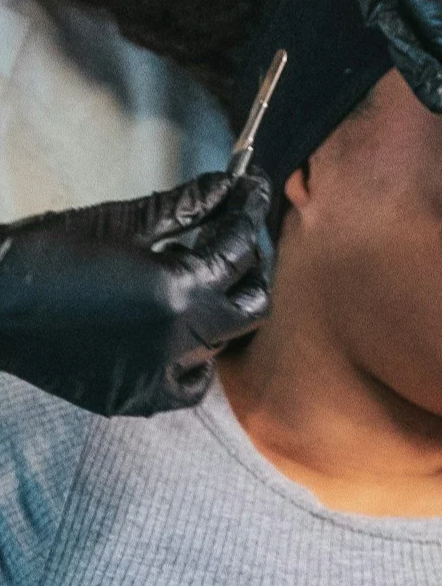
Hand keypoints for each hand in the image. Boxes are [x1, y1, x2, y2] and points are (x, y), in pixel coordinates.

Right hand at [0, 168, 270, 415]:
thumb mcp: (119, 223)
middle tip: (234, 239)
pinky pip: (189, 386)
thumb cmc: (44, 252)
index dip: (248, 215)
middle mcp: (179, 341)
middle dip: (250, 269)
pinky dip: (193, 363)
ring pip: (222, 346)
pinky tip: (178, 336)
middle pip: (250, 307)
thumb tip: (226, 186)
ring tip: (202, 280)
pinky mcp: (136, 399)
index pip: (237, 251)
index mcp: (178, 292)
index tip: (253, 192)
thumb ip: (184, 207)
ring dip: (221, 312)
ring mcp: (160, 377)